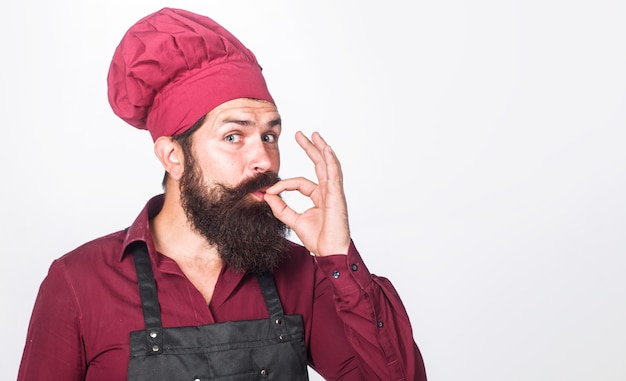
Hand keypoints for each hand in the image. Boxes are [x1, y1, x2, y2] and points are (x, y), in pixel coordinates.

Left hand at [264, 131, 350, 255]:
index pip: (299, 182)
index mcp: (319, 197)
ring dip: (321, 149)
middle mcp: (327, 192)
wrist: (329, 252)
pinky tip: (326, 149)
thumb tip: (268, 196)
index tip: (269, 190)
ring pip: (328, 165)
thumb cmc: (319, 240)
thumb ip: (282, 209)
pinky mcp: (337, 196)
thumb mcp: (294, 221)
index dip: (283, 185)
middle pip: (319, 164)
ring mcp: (334, 193)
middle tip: (300, 134)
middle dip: (310, 148)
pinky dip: (330, 161)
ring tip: (315, 135)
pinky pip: (334, 174)